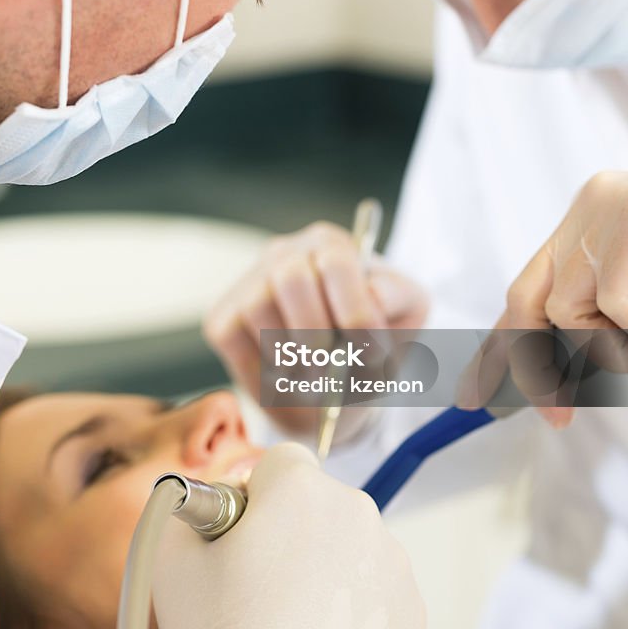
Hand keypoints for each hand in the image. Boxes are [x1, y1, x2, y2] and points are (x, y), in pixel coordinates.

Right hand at [152, 443, 425, 628]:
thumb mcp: (174, 557)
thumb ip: (195, 503)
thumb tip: (217, 497)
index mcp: (300, 488)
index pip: (279, 461)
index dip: (254, 494)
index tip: (242, 532)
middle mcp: (355, 510)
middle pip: (317, 501)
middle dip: (291, 529)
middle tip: (259, 584)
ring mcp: (390, 559)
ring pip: (349, 543)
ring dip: (325, 564)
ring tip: (288, 619)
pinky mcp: (410, 606)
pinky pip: (374, 586)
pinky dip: (352, 604)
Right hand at [203, 221, 428, 435]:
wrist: (341, 383)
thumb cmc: (374, 339)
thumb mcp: (404, 315)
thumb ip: (398, 295)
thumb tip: (373, 292)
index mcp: (332, 245)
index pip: (336, 263)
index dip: (355, 313)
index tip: (372, 355)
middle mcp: (286, 253)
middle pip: (291, 279)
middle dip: (317, 335)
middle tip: (336, 375)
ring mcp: (249, 283)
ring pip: (259, 307)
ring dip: (292, 356)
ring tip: (318, 381)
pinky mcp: (223, 318)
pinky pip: (233, 336)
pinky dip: (263, 367)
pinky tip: (290, 378)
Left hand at [458, 172, 627, 423]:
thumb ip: (609, 332)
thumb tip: (558, 380)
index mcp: (592, 223)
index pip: (529, 287)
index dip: (504, 343)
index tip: (479, 390)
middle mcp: (590, 206)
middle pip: (528, 297)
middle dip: (530, 364)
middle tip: (552, 417)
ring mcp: (609, 204)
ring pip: (572, 308)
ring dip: (619, 345)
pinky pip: (615, 302)